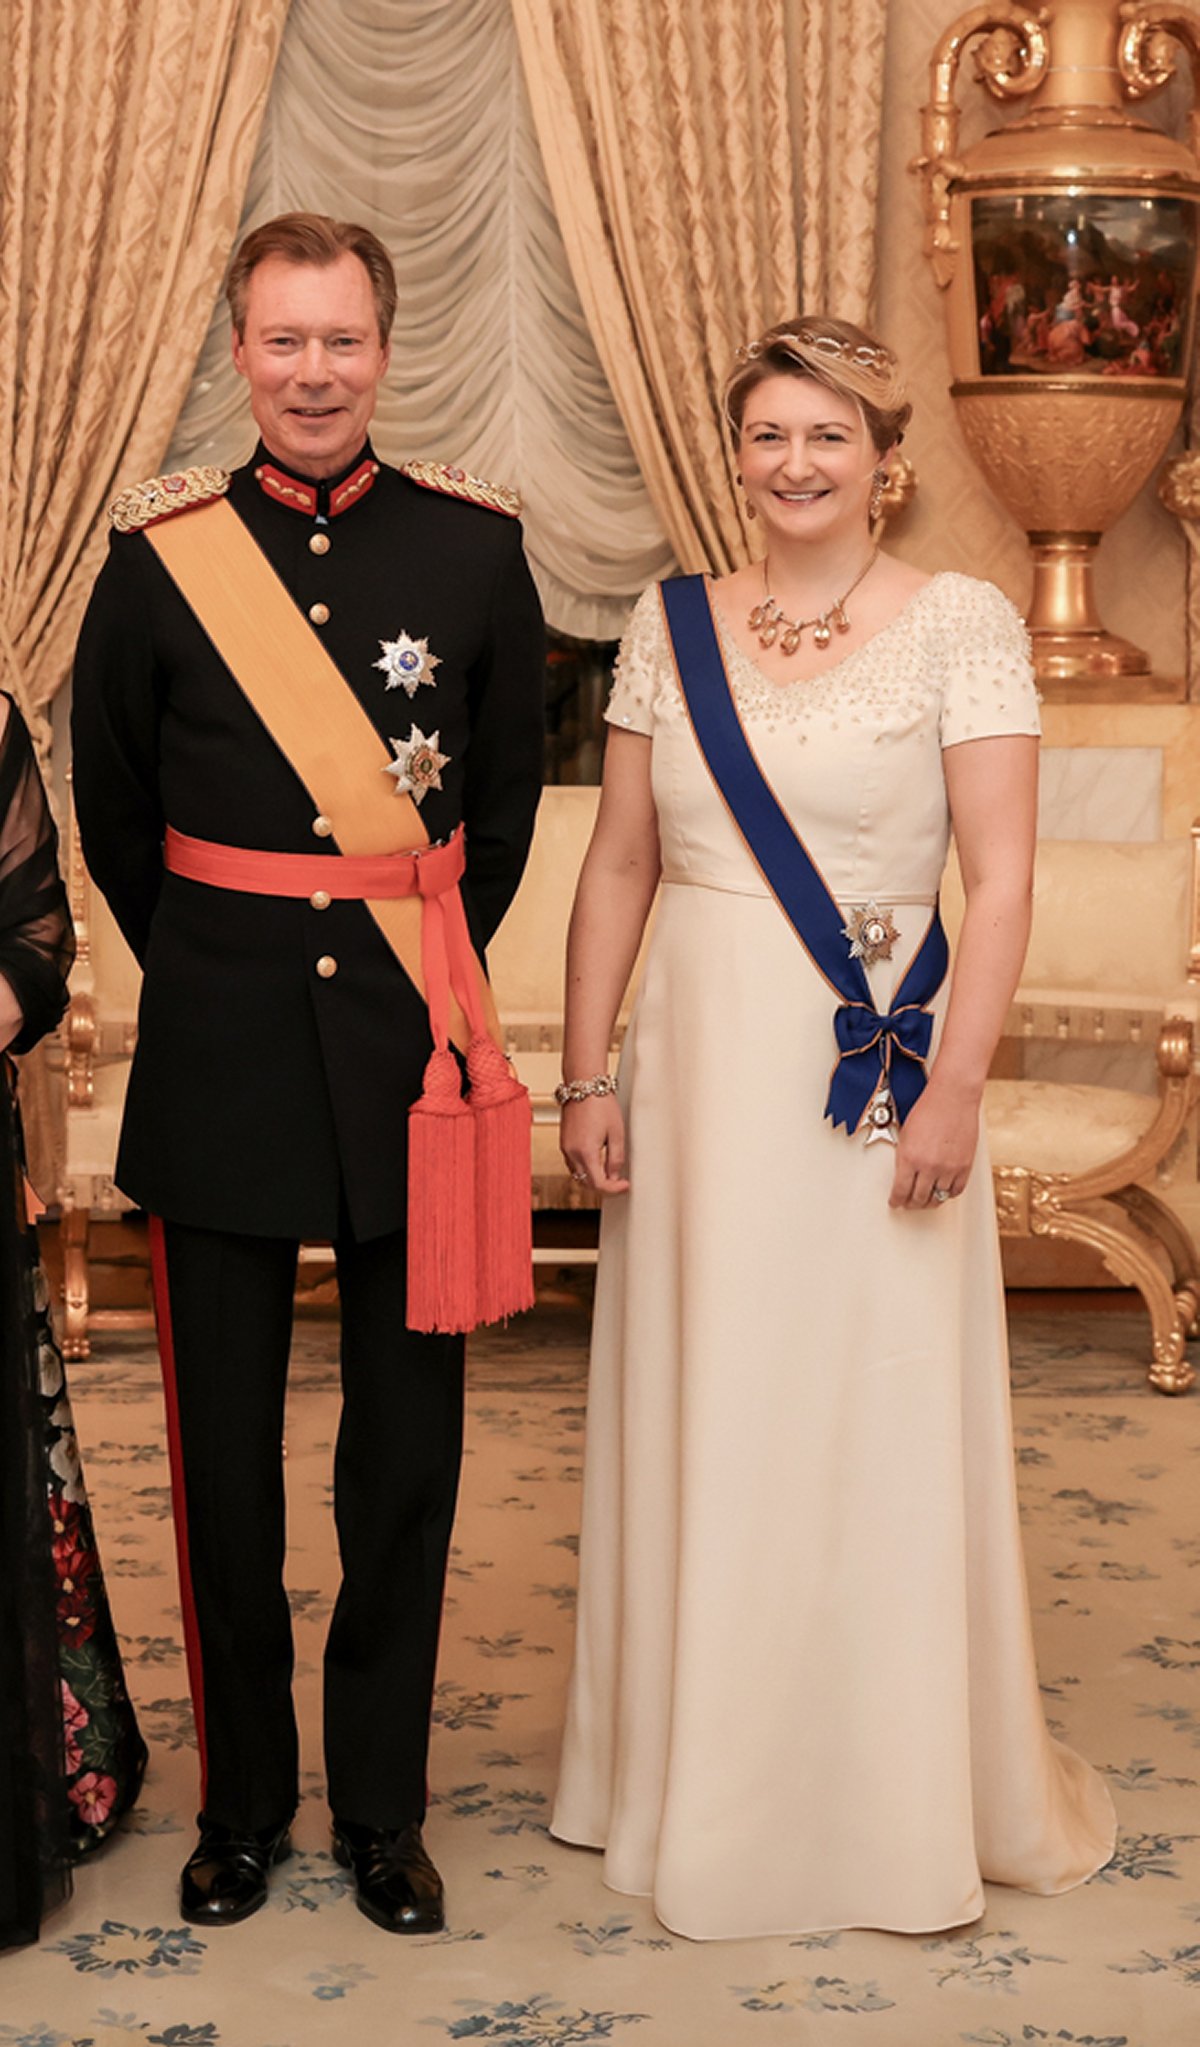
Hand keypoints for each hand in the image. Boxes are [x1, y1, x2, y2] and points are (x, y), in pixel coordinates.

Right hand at [561, 1094, 629, 1195]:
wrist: (584, 1085)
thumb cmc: (601, 1104)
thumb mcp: (616, 1133)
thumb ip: (616, 1158)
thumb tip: (614, 1176)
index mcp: (586, 1152)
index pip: (598, 1184)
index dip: (613, 1189)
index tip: (625, 1185)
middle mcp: (571, 1153)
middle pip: (586, 1183)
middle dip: (603, 1187)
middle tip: (619, 1182)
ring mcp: (565, 1148)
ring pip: (578, 1175)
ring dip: (592, 1179)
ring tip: (609, 1173)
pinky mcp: (563, 1142)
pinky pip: (573, 1164)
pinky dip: (584, 1169)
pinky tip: (597, 1162)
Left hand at [888, 1079, 978, 1209]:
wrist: (953, 1097)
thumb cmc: (928, 1110)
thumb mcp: (905, 1134)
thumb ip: (904, 1158)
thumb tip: (903, 1176)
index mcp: (909, 1158)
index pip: (900, 1191)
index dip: (896, 1201)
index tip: (895, 1203)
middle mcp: (928, 1166)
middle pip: (918, 1199)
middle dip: (911, 1204)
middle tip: (909, 1204)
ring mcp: (948, 1168)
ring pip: (937, 1198)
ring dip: (929, 1202)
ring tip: (926, 1200)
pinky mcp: (965, 1166)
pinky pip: (956, 1191)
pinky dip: (948, 1194)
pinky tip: (943, 1191)